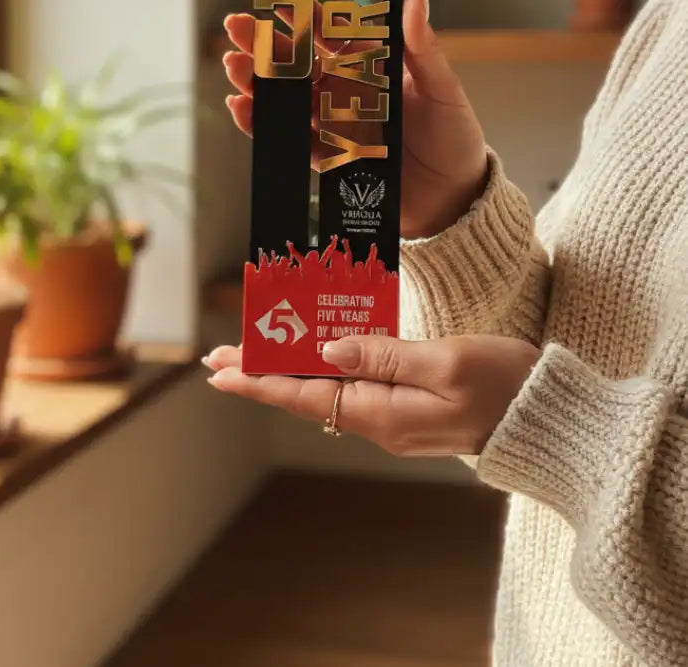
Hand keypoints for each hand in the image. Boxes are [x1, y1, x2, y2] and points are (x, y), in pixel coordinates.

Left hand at [205, 334, 538, 456]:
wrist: (546, 415)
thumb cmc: (505, 385)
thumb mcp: (445, 363)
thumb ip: (384, 354)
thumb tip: (328, 347)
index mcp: (384, 414)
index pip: (306, 396)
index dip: (260, 381)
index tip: (220, 370)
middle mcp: (381, 420)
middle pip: (309, 394)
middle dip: (264, 373)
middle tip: (220, 357)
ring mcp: (396, 415)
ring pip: (329, 388)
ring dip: (293, 368)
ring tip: (257, 351)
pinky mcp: (410, 405)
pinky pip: (356, 383)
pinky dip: (328, 364)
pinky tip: (316, 350)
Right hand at [223, 0, 486, 238]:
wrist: (451, 199)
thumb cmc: (453, 137)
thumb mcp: (443, 89)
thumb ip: (423, 47)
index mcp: (367, 62)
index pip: (323, 23)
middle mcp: (344, 88)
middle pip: (293, 58)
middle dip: (261, 40)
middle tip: (233, 24)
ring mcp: (331, 122)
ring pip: (284, 96)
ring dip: (255, 79)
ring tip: (232, 64)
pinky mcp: (325, 156)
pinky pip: (288, 137)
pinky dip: (261, 123)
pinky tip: (241, 106)